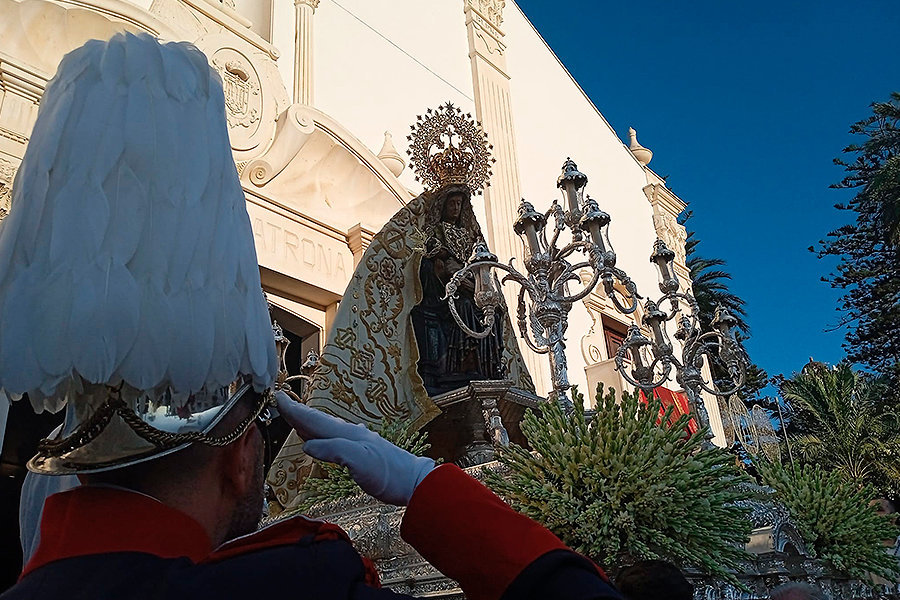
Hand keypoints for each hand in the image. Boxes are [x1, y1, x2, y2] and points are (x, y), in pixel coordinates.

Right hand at [275, 391, 434, 505]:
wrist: (414, 482)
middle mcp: (350, 434)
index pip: (315, 419)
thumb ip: (333, 450)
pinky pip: (332, 439)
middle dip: (298, 412)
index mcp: (347, 434)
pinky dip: (320, 436)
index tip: (277, 397)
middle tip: (280, 402)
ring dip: (308, 423)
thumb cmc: (390, 473)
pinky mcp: (360, 454)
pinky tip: (318, 440)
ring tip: (294, 417)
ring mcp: (356, 443)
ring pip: (325, 429)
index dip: (295, 410)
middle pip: (318, 420)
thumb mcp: (359, 461)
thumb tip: (307, 445)